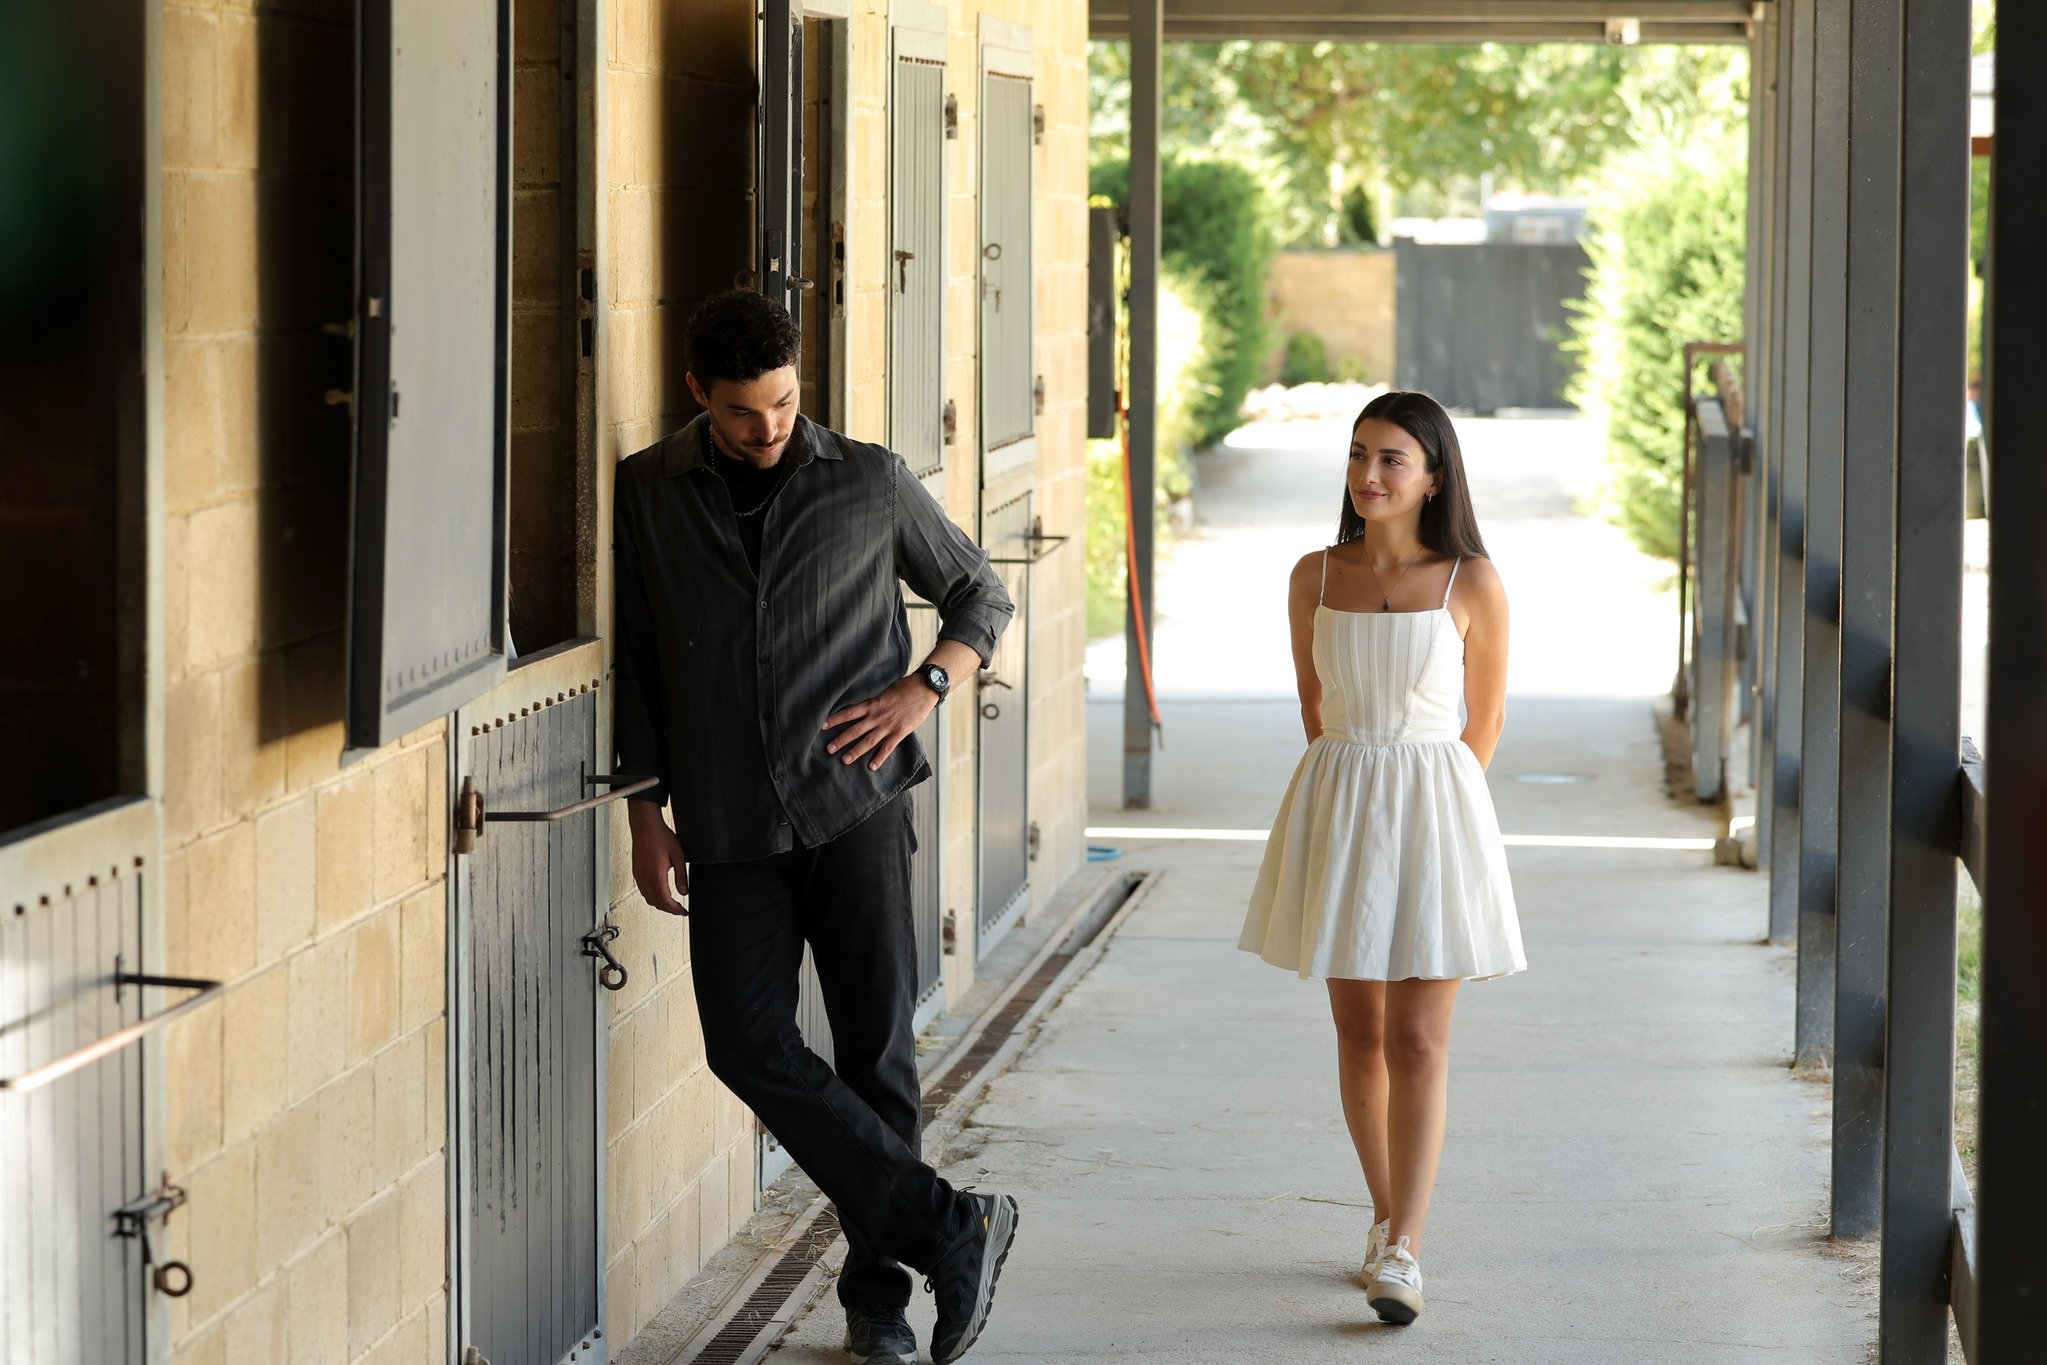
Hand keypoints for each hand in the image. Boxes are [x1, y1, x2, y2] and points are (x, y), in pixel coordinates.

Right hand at [627, 800, 687, 915]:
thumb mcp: (678, 856)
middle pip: (656, 903)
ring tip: (671, 903)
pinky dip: (652, 896)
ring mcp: (639, 875)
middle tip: (679, 909)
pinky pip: (643, 890)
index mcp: (656, 875)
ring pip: (648, 898)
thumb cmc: (660, 837)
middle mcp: (645, 878)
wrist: (645, 826)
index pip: (665, 901)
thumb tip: (684, 892)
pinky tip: (660, 892)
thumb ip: (682, 876)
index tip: (683, 912)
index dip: (675, 910)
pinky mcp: (636, 872)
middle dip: (668, 909)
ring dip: (660, 904)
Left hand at [822, 676, 938, 771]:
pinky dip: (879, 758)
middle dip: (840, 740)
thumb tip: (863, 707)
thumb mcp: (884, 692)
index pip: (849, 713)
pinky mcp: (900, 732)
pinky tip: (871, 767)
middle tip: (828, 749)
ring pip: (868, 741)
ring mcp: (888, 725)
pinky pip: (887, 748)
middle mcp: (877, 716)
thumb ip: (874, 702)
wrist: (924, 689)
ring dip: (855, 751)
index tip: (823, 726)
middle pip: (854, 730)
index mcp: (872, 704)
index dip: (835, 720)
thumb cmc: (904, 688)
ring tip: (844, 760)